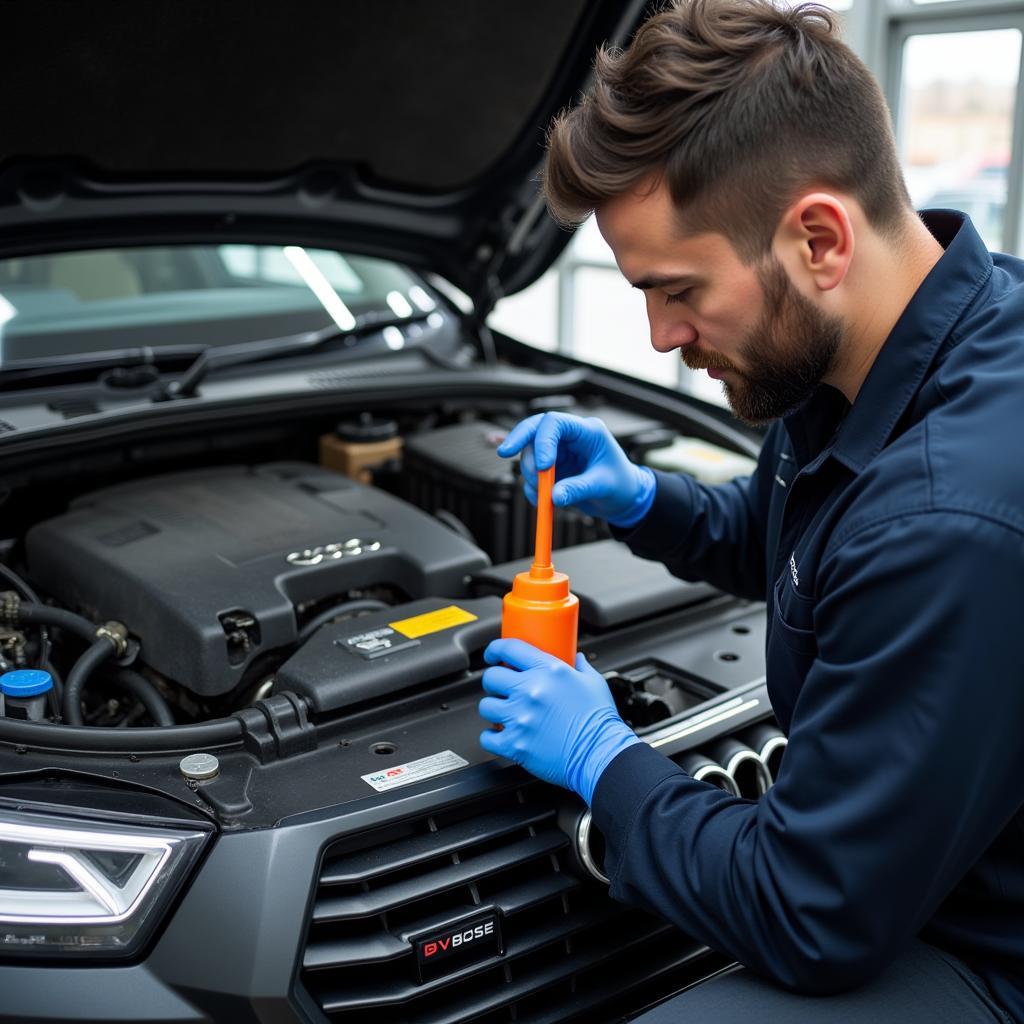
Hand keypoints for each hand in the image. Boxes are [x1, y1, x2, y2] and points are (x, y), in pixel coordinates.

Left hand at [478, 637, 640, 803]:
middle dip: (493, 682)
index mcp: (549, 671)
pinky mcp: (515, 744)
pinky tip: (500, 736)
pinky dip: (491, 737)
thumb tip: (577, 657)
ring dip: (493, 709)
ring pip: (486, 706)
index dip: (495, 649)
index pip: (510, 649)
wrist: (601, 755)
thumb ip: (581, 667)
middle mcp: (531, 691)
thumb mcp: (594, 683)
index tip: (493, 654)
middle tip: (500, 688)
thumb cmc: (599, 722)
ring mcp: (520, 718)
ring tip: (503, 714)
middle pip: (492, 677)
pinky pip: (487, 738)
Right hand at [497, 412, 655, 527]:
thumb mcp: (603, 487)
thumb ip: (578, 489)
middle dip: (519, 439)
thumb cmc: (622, 485)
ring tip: (543, 497)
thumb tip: (554, 496)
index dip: (543, 440)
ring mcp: (559, 451)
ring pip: (530, 452)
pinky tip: (542, 501)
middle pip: (535, 428)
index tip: (541, 467)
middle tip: (504, 452)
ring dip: (529, 474)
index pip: (556, 423)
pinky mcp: (552, 467)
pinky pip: (532, 473)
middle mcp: (570, 437)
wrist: (624, 499)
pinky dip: (531, 488)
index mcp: (587, 431)